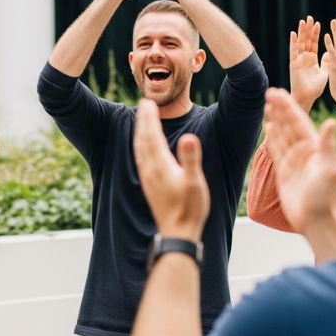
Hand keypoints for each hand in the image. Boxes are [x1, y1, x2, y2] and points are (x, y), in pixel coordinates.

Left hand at [132, 98, 209, 239]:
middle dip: (143, 120)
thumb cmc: (190, 209)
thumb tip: (188, 137)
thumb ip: (190, 158)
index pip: (152, 135)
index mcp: (161, 165)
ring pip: (139, 149)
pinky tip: (142, 147)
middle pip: (142, 139)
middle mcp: (150, 170)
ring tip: (141, 120)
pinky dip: (140, 147)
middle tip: (144, 103)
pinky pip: (141, 159)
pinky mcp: (149, 186)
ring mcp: (148, 178)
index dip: (149, 118)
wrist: (177, 233)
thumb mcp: (195, 182)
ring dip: (140, 132)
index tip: (147, 102)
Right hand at [264, 88, 335, 233]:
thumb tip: (330, 122)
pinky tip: (268, 127)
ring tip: (267, 105)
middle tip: (269, 92)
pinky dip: (273, 138)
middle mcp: (304, 151)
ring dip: (276, 119)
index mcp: (314, 147)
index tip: (277, 93)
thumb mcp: (328, 169)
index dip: (288, 106)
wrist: (315, 220)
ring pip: (282, 135)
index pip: (298, 121)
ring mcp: (294, 161)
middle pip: (289, 124)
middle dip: (280, 108)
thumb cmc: (325, 197)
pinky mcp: (285, 171)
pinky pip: (277, 150)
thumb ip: (327, 146)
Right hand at [288, 17, 326, 111]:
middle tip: (310, 18)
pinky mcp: (293, 63)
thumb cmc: (315, 88)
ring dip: (301, 32)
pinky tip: (293, 33)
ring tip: (303, 22)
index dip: (315, 34)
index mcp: (312, 60)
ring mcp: (298, 60)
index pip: (314, 44)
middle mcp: (304, 58)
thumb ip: (327, 62)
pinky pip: (293, 51)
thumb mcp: (325, 72)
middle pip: (306, 41)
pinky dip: (293, 42)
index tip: (318, 23)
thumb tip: (331, 52)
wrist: (307, 97)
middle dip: (308, 30)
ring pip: (300, 43)